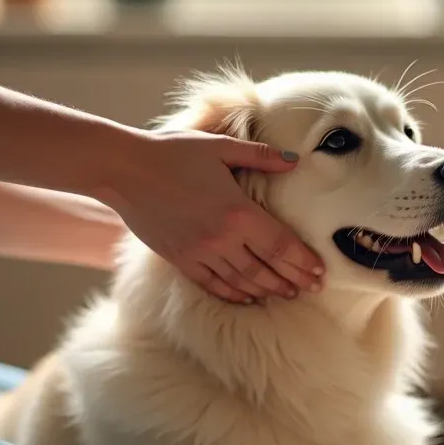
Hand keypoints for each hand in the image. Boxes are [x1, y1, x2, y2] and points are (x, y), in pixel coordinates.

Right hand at [104, 129, 324, 302]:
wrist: (123, 169)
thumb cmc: (173, 152)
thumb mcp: (220, 146)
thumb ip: (260, 156)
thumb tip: (294, 162)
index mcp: (238, 211)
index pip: (281, 245)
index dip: (303, 261)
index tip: (320, 272)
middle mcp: (221, 239)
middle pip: (266, 269)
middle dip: (293, 280)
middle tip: (313, 289)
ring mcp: (199, 253)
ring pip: (242, 281)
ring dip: (267, 290)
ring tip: (287, 294)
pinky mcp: (180, 260)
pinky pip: (213, 285)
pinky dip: (234, 294)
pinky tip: (248, 298)